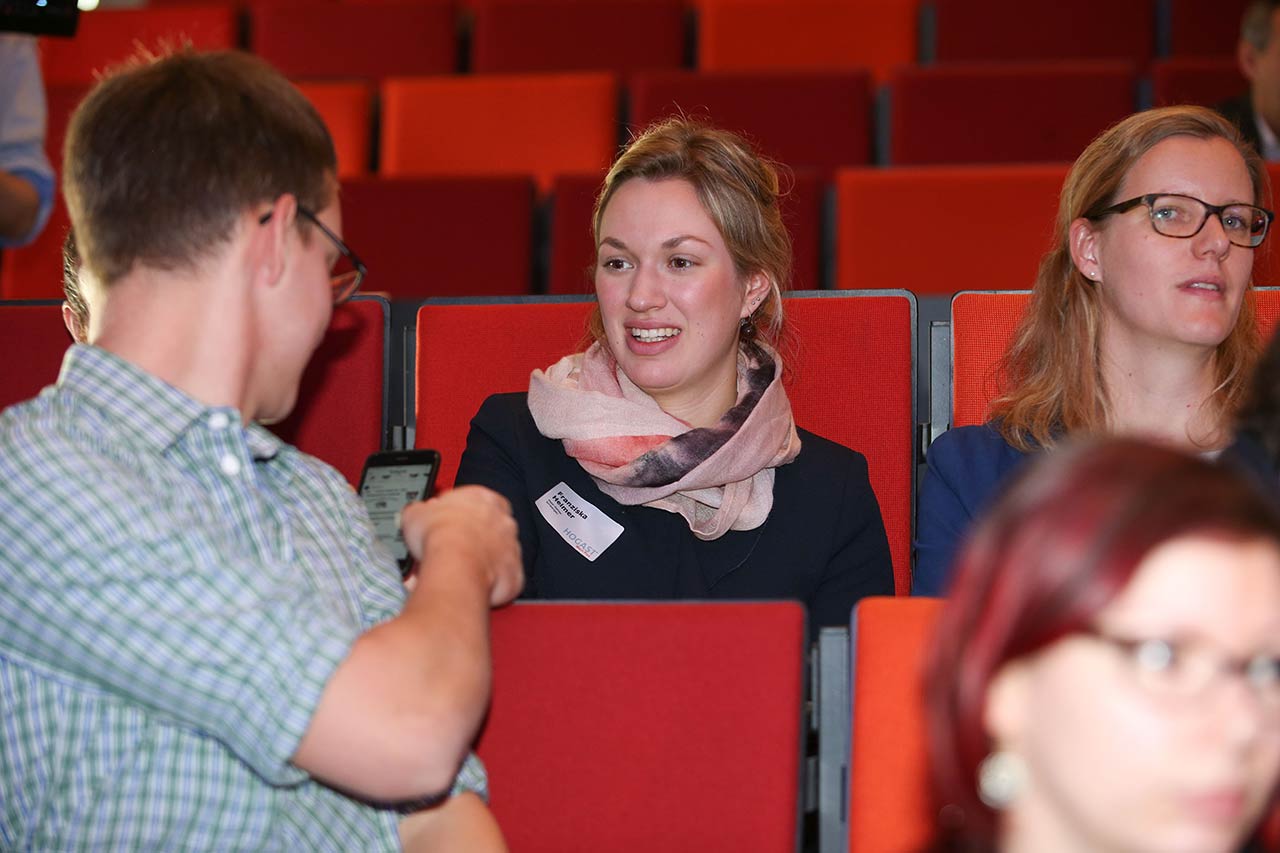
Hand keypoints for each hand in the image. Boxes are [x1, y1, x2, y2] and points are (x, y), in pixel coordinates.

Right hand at [399, 486, 522, 606]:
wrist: (455, 566)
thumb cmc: (440, 536)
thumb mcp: (415, 513)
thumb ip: (418, 510)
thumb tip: (414, 512)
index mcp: (483, 497)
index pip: (475, 499)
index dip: (457, 513)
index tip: (443, 522)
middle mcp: (503, 520)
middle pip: (487, 528)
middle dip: (468, 538)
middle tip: (446, 549)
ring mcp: (511, 548)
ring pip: (494, 555)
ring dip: (477, 562)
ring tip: (452, 571)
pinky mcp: (513, 574)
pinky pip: (499, 580)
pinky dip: (485, 584)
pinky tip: (465, 586)